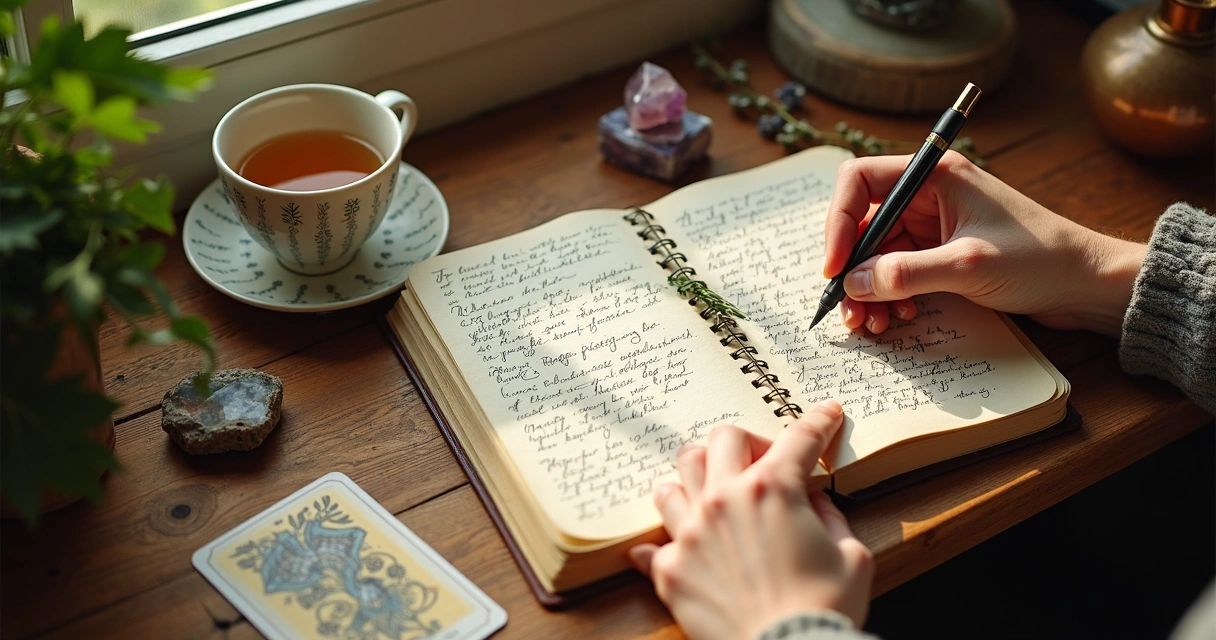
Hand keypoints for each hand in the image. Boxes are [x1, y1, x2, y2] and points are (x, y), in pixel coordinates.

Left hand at [629, 402, 873, 639]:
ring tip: (712, 499)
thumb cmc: (825, 609)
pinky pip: (653, 545)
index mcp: (772, 490)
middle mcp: (724, 500)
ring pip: (674, 481)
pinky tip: (683, 548)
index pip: (798, 440)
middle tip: (763, 464)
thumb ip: (829, 516)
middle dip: (746, 443)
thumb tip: (813, 501)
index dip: (817, 423)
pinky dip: (668, 544)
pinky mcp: (670, 570)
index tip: (825, 415)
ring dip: (695, 483)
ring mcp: (691, 534)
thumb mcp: (851, 554)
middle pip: (721, 440)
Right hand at [823, 152, 1146, 336]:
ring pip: (875, 255)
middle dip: (851, 269)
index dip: (838, 222)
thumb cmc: (1041, 260)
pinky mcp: (940, 255)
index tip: (834, 267)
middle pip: (862, 225)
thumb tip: (852, 282)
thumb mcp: (968, 266)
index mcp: (935, 176)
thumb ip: (905, 273)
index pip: (859, 182)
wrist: (1087, 285)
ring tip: (872, 324)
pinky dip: (888, 296)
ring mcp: (933, 227)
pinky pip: (896, 273)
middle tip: (849, 310)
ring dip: (867, 290)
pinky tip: (898, 318)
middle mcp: (928, 196)